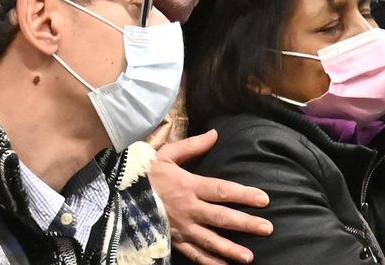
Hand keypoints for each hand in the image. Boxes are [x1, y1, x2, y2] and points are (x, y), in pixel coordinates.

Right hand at [152, 131, 271, 264]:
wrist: (116, 196)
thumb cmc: (144, 174)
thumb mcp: (167, 154)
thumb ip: (193, 145)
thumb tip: (215, 133)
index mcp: (189, 185)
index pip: (222, 190)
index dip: (244, 195)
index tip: (264, 200)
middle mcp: (188, 209)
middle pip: (221, 217)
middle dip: (246, 224)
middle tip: (267, 229)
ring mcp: (180, 228)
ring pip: (209, 241)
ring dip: (230, 250)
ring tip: (249, 257)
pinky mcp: (172, 240)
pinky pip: (193, 254)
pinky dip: (208, 262)